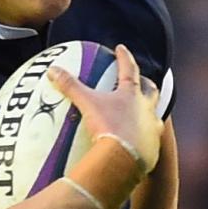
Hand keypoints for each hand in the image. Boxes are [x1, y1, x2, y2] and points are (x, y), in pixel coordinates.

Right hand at [47, 43, 161, 177]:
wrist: (123, 160)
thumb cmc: (108, 128)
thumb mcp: (87, 104)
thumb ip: (71, 87)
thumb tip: (52, 70)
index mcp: (132, 95)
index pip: (129, 69)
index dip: (124, 57)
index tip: (120, 48)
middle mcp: (147, 110)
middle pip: (151, 91)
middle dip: (146, 84)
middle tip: (142, 82)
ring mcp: (152, 130)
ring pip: (155, 117)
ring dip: (149, 113)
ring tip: (142, 115)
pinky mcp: (152, 150)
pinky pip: (150, 141)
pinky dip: (144, 139)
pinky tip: (136, 144)